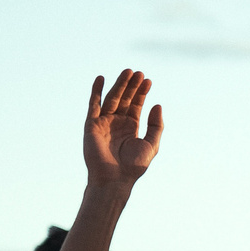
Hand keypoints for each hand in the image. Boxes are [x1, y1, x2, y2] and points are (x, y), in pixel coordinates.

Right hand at [84, 70, 163, 188]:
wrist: (115, 178)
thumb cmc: (133, 165)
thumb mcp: (151, 144)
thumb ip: (156, 125)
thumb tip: (157, 105)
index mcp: (130, 127)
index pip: (136, 105)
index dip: (142, 93)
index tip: (148, 80)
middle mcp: (116, 123)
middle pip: (125, 99)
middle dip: (131, 86)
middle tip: (139, 72)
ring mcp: (103, 123)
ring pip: (112, 99)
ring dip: (119, 85)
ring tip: (128, 72)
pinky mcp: (92, 125)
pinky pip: (93, 105)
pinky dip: (96, 92)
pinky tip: (100, 78)